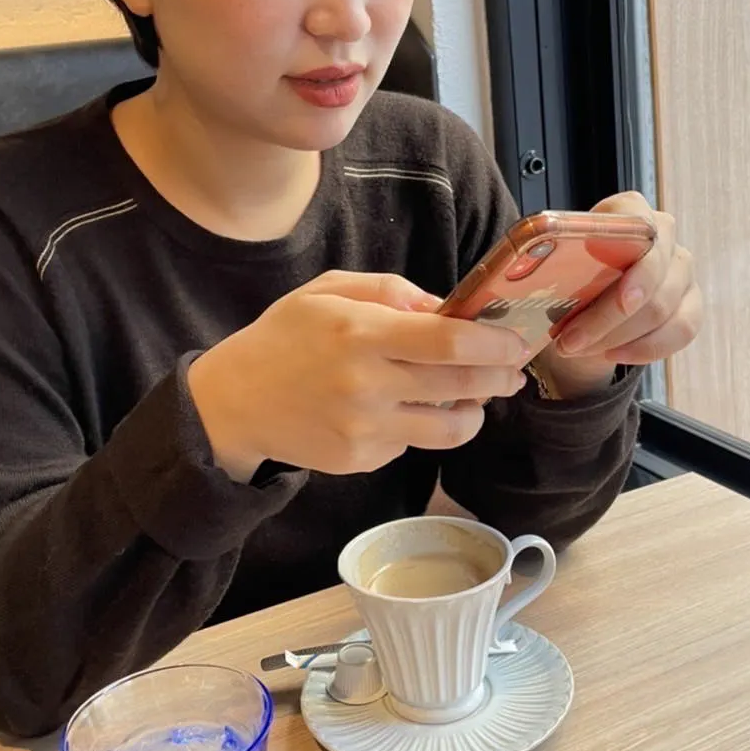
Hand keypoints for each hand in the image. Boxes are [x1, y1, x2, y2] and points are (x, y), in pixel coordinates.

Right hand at [188, 271, 530, 480]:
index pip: (449, 341)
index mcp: (360, 334)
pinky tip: (405, 408)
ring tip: (472, 396)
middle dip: (499, 378)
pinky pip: (413, 443)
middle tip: (512, 370)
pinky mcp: (360, 460)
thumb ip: (393, 292)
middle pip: (461, 386)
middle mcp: (366, 385)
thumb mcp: (329, 290)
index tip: (517, 341)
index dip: (494, 343)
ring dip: (474, 412)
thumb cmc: (285, 337)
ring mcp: (364, 430)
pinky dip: (422, 425)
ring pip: (450, 429)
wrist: (233, 403)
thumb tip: (449, 308)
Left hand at [538, 192, 701, 398]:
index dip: (633, 260)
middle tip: (569, 341)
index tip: (620, 297)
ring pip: (663, 309)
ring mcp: (682, 270)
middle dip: (608, 317)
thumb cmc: (571, 273)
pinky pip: (682, 331)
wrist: (588, 300)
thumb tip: (528, 275)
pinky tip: (614, 353)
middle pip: (652, 276)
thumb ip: (550, 260)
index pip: (641, 226)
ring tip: (577, 349)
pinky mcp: (691, 303)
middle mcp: (664, 236)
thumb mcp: (555, 261)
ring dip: (617, 337)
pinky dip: (645, 349)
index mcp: (629, 211)